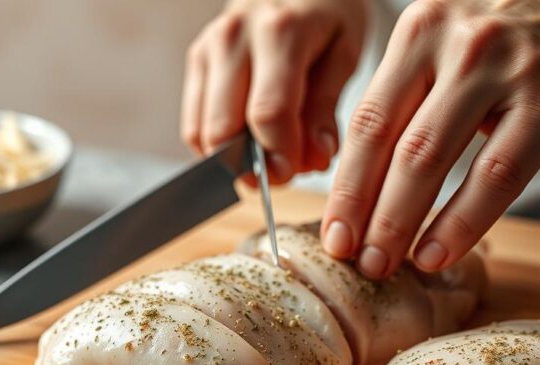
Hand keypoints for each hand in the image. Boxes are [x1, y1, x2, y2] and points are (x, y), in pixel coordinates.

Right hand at [181, 0, 367, 182]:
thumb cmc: (329, 15)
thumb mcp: (345, 54)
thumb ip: (326, 109)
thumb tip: (314, 159)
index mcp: (279, 32)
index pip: (268, 113)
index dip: (280, 155)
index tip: (295, 172)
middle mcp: (233, 37)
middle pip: (225, 127)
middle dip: (253, 166)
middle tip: (282, 173)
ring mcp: (209, 48)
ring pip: (202, 131)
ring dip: (233, 160)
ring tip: (268, 154)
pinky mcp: (196, 59)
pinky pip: (194, 124)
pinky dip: (217, 147)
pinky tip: (247, 141)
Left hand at [321, 0, 539, 278]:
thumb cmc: (519, 34)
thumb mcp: (454, 44)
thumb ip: (416, 97)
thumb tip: (374, 182)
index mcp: (418, 33)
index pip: (366, 119)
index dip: (344, 183)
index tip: (333, 232)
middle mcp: (452, 45)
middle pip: (388, 143)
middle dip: (363, 211)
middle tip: (351, 259)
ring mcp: (502, 71)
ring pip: (430, 159)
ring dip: (399, 221)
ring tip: (384, 265)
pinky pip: (496, 174)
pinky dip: (461, 222)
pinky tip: (438, 252)